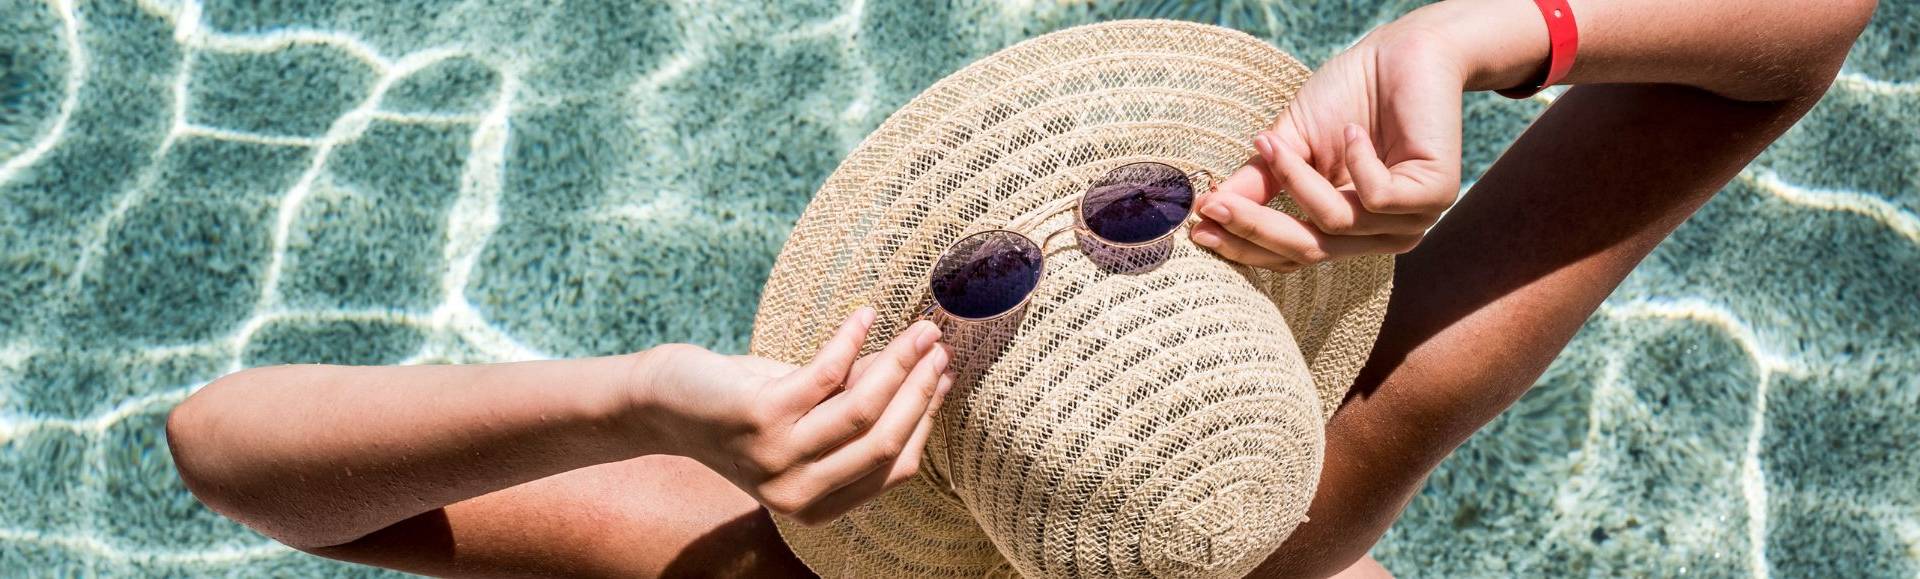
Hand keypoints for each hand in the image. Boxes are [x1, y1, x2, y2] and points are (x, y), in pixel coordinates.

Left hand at [626, 309, 951, 525]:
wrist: (667, 404)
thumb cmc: (748, 408)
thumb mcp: (810, 418)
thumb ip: (859, 406)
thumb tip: (926, 369)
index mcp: (818, 506)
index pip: (896, 466)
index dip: (924, 419)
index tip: (943, 376)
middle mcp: (798, 492)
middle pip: (885, 439)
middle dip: (920, 388)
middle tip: (937, 344)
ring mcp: (777, 458)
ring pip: (861, 410)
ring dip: (897, 363)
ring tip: (918, 329)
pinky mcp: (759, 416)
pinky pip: (824, 376)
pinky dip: (849, 341)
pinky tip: (864, 316)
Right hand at [1191, 22, 1467, 271]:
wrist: (1403, 52)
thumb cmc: (1348, 95)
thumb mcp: (1291, 144)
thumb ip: (1260, 183)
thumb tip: (1209, 211)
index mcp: (1349, 230)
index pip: (1293, 255)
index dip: (1246, 244)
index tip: (1199, 227)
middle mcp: (1381, 236)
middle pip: (1309, 250)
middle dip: (1255, 226)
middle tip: (1214, 205)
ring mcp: (1412, 220)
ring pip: (1336, 221)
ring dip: (1297, 179)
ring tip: (1276, 142)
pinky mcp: (1434, 194)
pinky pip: (1377, 197)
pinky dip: (1355, 161)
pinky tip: (1352, 130)